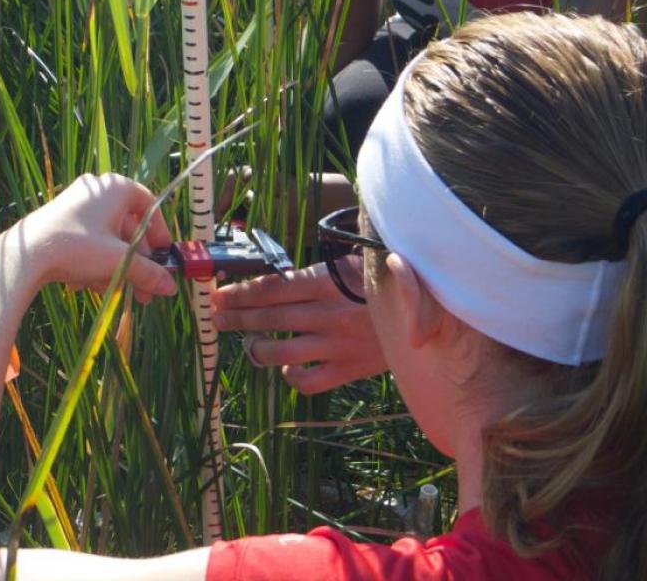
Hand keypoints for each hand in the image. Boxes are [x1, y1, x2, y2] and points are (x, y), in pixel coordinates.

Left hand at [19, 173, 177, 302]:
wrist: (25, 254)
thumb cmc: (77, 247)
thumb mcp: (118, 261)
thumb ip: (148, 273)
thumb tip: (171, 288)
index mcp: (116, 188)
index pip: (150, 207)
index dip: (160, 235)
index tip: (162, 259)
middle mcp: (98, 190)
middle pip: (128, 229)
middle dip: (136, 264)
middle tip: (144, 291)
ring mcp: (77, 203)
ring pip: (108, 239)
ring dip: (114, 268)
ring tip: (111, 291)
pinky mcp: (61, 219)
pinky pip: (89, 240)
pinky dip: (93, 262)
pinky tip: (87, 284)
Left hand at [212, 258, 386, 393]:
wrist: (428, 313)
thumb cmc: (386, 283)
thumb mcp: (353, 264)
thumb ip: (315, 273)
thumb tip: (272, 277)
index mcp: (327, 282)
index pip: (270, 288)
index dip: (239, 293)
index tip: (218, 295)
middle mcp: (327, 315)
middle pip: (267, 319)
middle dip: (236, 317)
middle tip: (218, 317)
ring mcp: (336, 346)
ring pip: (279, 353)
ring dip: (256, 348)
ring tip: (249, 343)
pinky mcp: (347, 370)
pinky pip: (306, 381)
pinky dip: (290, 376)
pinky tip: (287, 367)